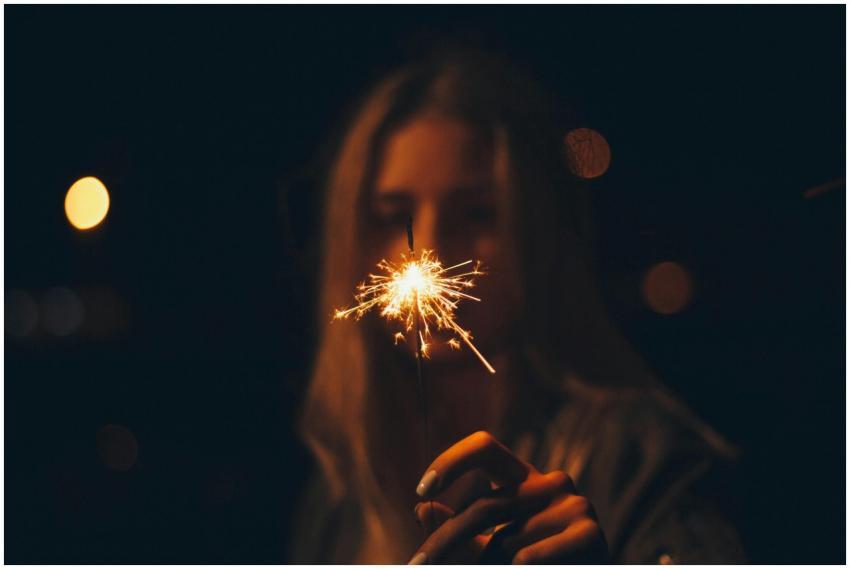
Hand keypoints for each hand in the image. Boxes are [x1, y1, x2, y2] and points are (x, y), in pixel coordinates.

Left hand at [409, 431, 608, 563]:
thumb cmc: (533, 566)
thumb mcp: (491, 548)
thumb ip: (458, 530)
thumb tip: (422, 510)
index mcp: (524, 479)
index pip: (485, 448)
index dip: (451, 461)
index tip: (421, 491)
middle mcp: (550, 483)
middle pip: (484, 505)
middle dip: (446, 540)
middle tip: (416, 565)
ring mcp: (573, 505)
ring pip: (505, 543)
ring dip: (493, 566)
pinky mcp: (589, 533)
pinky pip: (529, 556)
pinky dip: (519, 568)